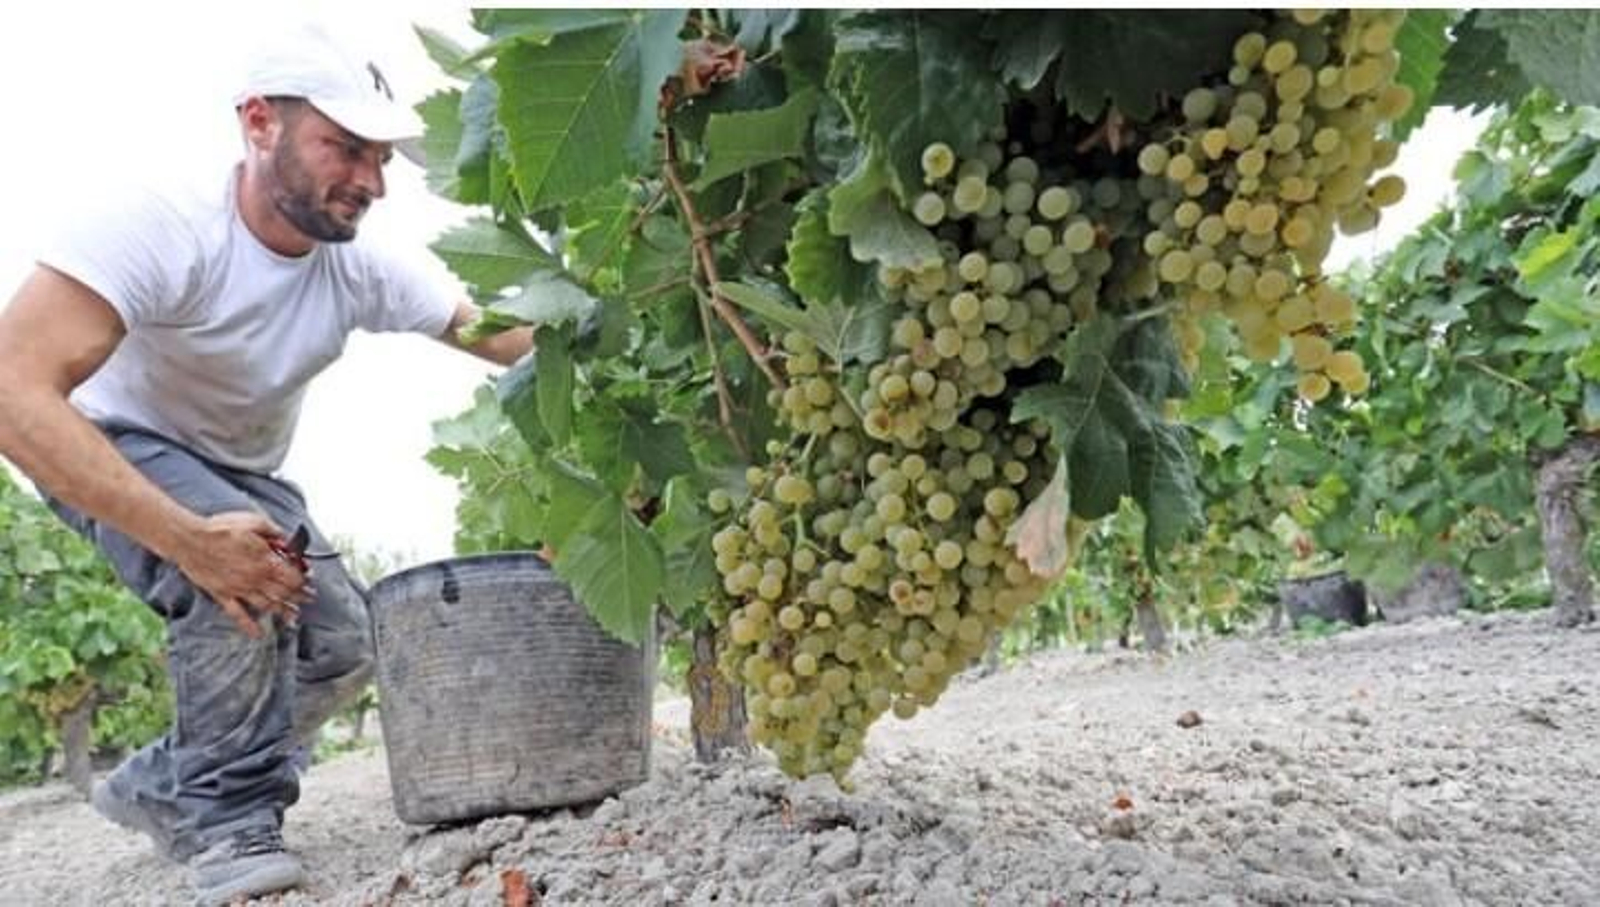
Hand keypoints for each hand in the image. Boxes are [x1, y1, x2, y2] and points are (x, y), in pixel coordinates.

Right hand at [173, 511, 314, 637]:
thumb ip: (273, 532)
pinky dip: (249, 626)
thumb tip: (285, 539)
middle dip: (300, 597)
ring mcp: (240, 589)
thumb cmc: (220, 529)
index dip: (304, 580)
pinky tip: (258, 634)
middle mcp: (256, 579)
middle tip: (309, 599)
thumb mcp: (254, 522)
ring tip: (293, 616)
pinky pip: (239, 615)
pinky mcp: (223, 595)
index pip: (293, 577)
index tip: (309, 580)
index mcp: (266, 561)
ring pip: (267, 605)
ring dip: (283, 611)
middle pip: (284, 593)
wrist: (190, 540)